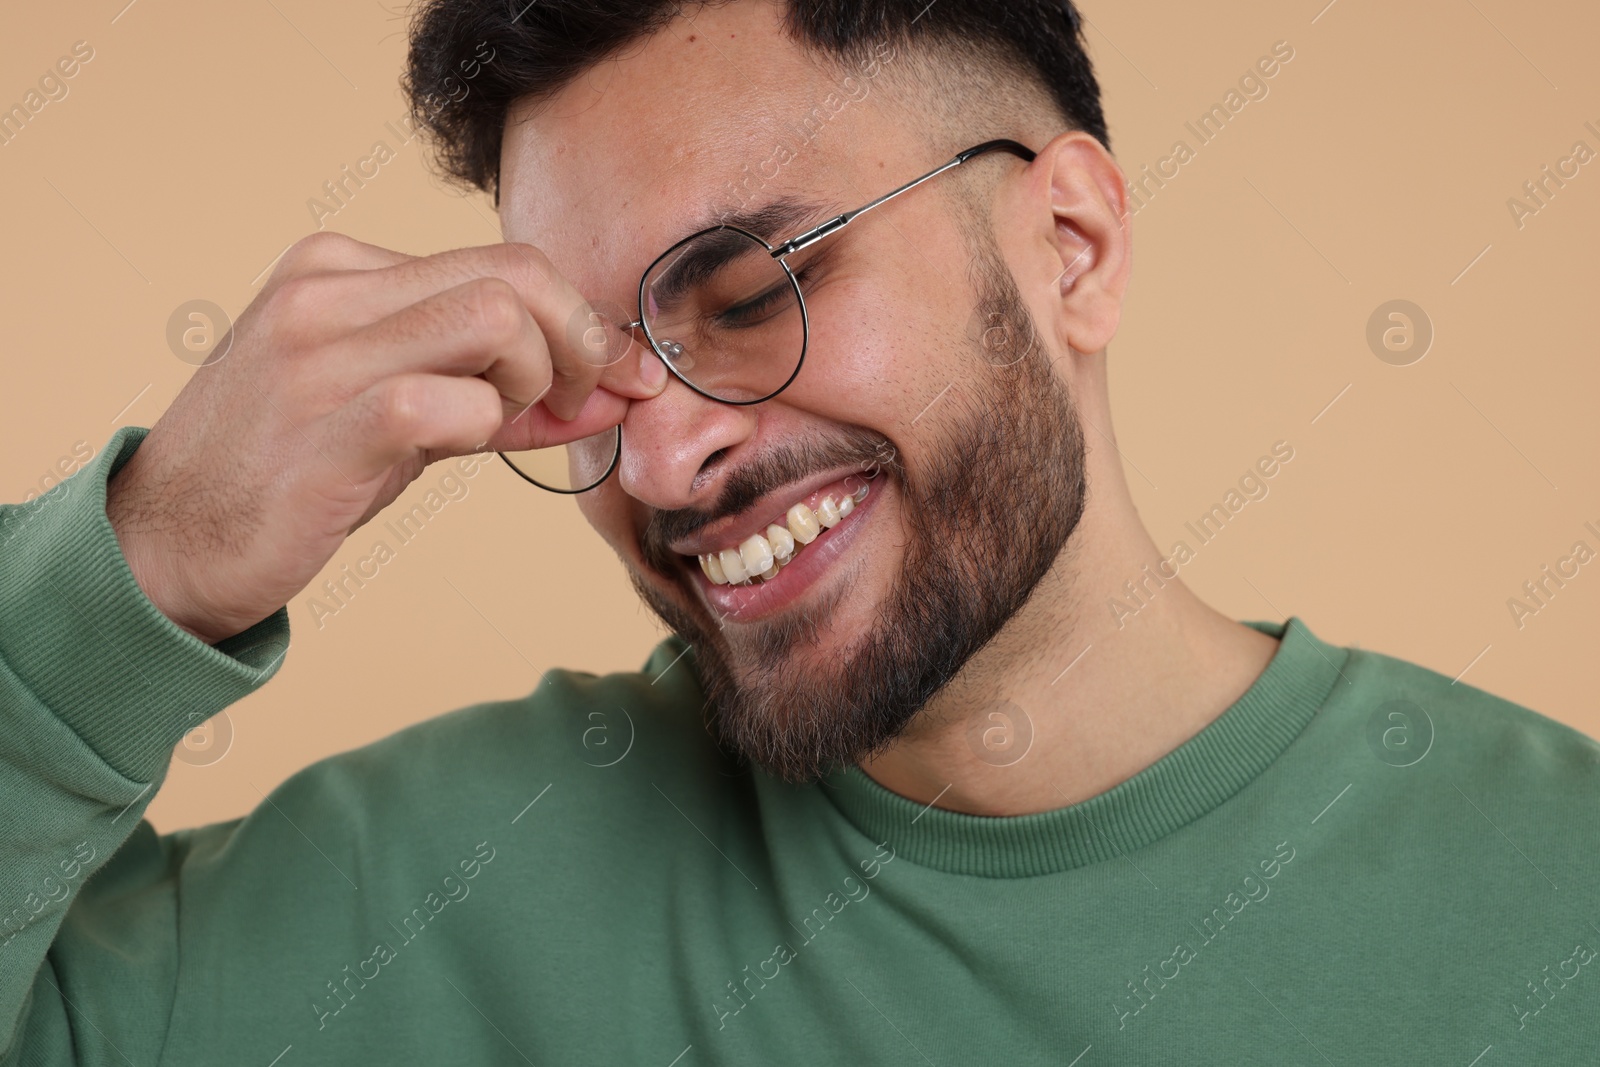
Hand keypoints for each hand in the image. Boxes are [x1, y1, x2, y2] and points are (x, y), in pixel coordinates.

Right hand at [105, 232, 664, 643]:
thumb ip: (495, 393)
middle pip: (515, 274)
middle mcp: (327, 291)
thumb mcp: (397, 414)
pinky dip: (485, 430)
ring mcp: (321, 352)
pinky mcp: (327, 424)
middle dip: (579, 342)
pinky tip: (455, 451)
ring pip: (496, 319)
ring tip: (504, 425)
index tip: (607, 379)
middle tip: (576, 403)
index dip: (576, 320)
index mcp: (339, 269)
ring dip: (534, 382)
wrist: (167, 545)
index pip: (500, 261)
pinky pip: (452, 404)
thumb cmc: (290, 475)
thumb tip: (609, 390)